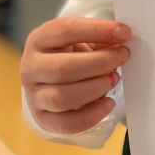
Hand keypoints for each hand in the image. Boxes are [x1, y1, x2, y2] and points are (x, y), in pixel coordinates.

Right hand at [21, 17, 131, 134]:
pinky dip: (92, 116)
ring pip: (62, 98)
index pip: (65, 30)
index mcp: (39, 40)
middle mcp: (30, 67)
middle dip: (99, 63)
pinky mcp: (43, 118)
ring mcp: (33, 95)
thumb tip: (122, 38)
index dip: (97, 30)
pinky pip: (67, 123)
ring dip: (95, 89)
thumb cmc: (71, 53)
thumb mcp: (81, 38)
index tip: (124, 33)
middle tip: (122, 57)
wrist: (51, 78)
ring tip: (113, 79)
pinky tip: (108, 103)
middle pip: (63, 69)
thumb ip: (99, 37)